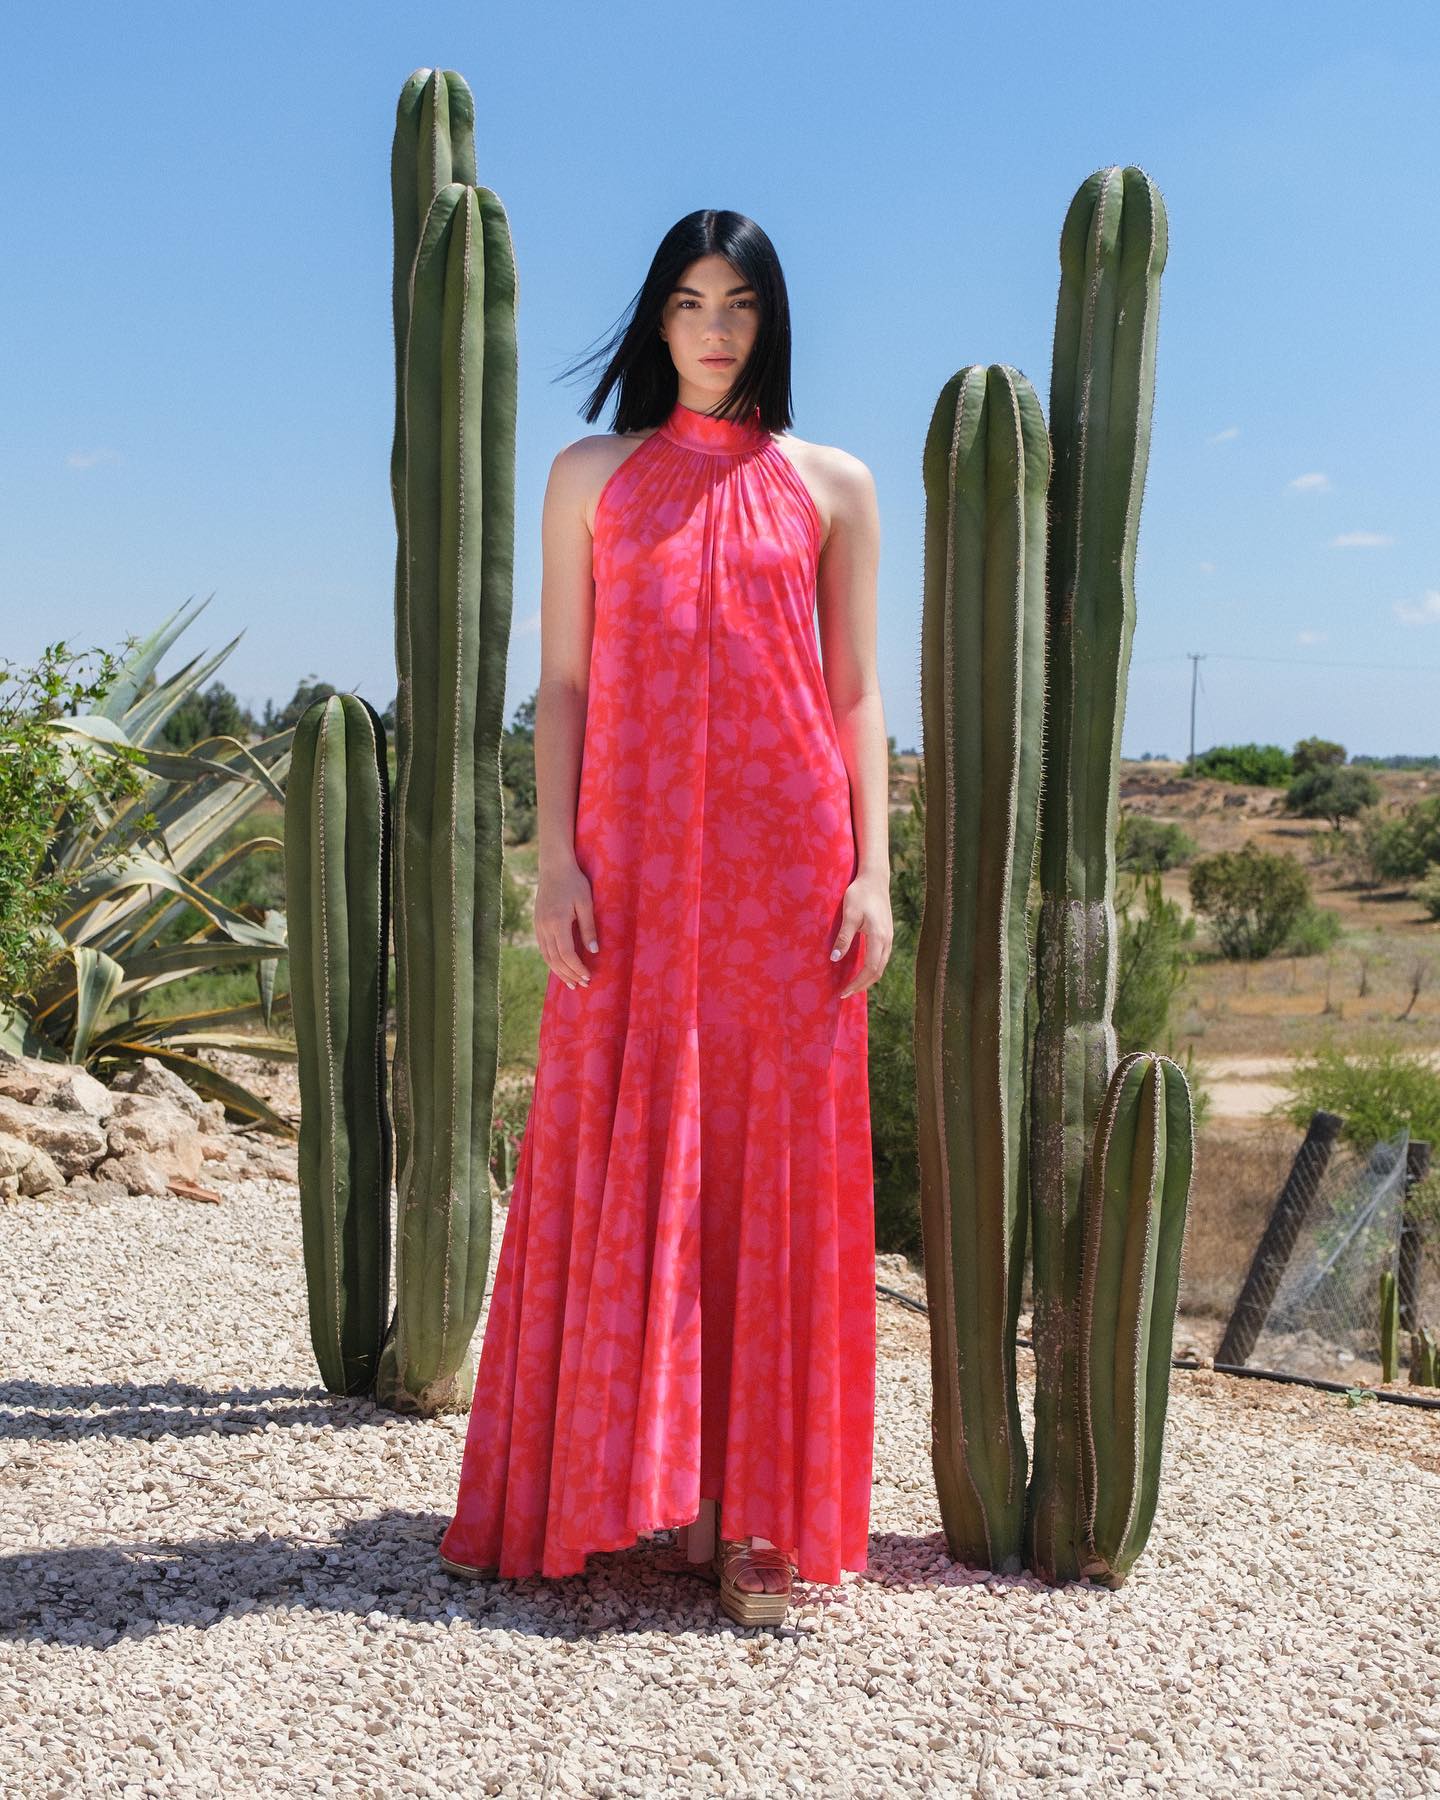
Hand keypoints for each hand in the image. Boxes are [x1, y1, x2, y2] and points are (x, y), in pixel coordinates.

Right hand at [535, 858, 598, 989]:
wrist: (553, 867)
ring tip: (570, 982)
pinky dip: (552, 961)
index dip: (577, 968)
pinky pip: (543, 948)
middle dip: (569, 974)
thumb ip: (589, 928)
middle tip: (581, 985)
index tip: (588, 976)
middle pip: (555, 959)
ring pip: (547, 956)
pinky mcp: (537, 923)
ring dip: (559, 971)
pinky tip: (560, 966)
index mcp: (557, 922)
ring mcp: (538, 926)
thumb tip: (593, 951)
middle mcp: (544, 927)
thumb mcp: (586, 903)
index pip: (567, 954)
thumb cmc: (574, 882)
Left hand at [830, 870, 892, 997]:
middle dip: (862, 985)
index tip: (843, 992)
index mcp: (879, 937)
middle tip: (845, 993)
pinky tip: (860, 969)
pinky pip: (881, 957)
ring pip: (881, 965)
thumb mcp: (849, 915)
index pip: (870, 969)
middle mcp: (887, 940)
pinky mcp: (886, 933)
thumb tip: (834, 959)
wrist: (874, 878)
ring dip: (867, 978)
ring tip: (852, 985)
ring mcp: (889, 937)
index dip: (857, 983)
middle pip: (877, 971)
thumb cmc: (860, 894)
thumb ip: (844, 938)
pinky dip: (871, 968)